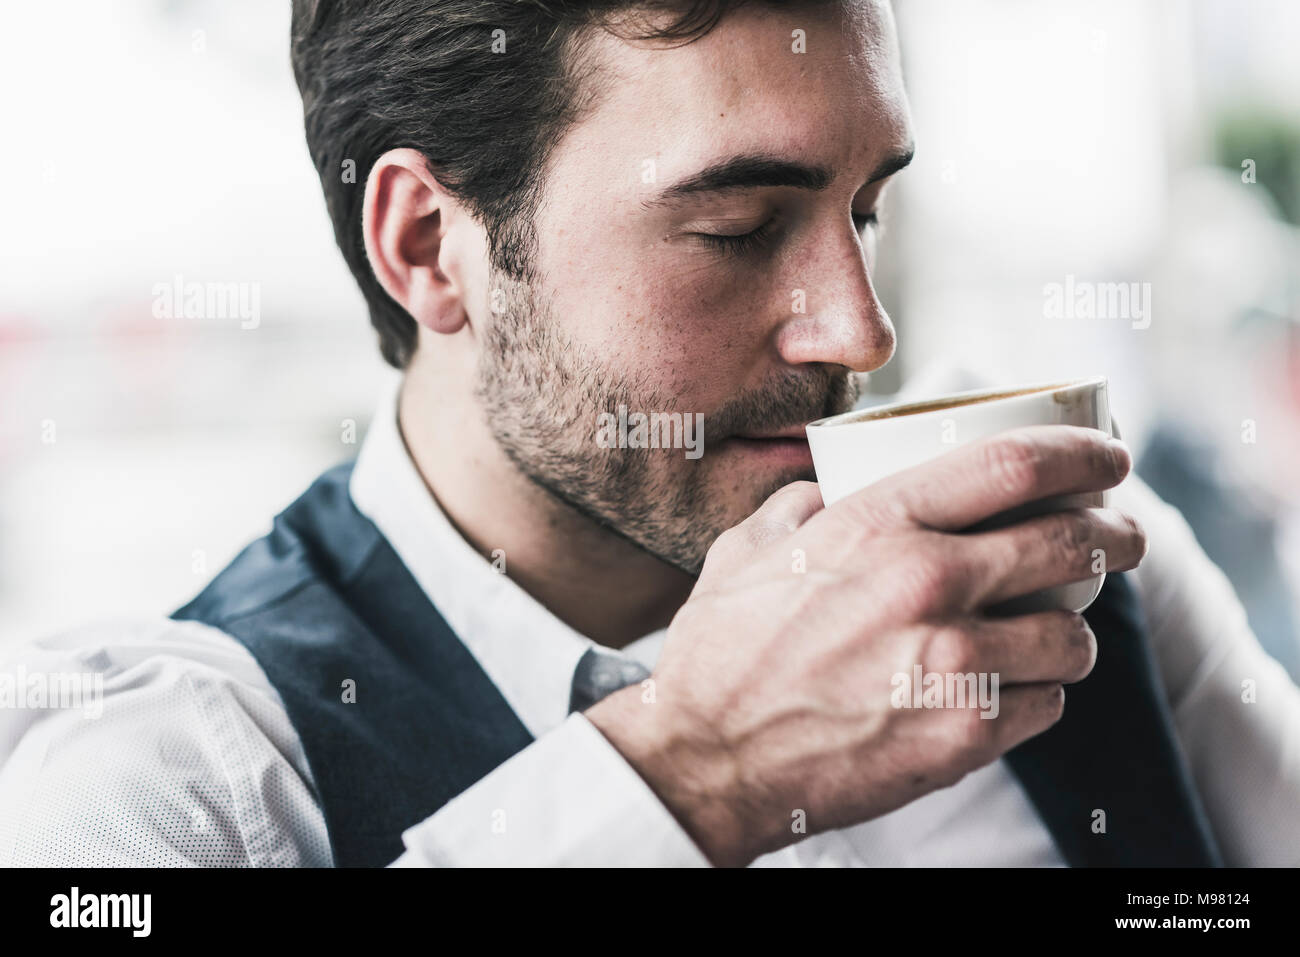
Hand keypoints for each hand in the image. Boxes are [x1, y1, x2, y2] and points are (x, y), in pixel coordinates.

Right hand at [586, 424, 1146, 865]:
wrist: (705, 759)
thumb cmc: (721, 652)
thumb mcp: (746, 549)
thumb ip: (800, 506)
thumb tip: (831, 488)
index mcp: (876, 525)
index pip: (1015, 464)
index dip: (1083, 454)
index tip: (1109, 459)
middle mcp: (925, 585)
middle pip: (1071, 543)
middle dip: (1117, 535)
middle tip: (1122, 538)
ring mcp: (952, 666)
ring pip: (1074, 637)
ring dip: (1071, 632)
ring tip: (1048, 635)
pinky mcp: (964, 738)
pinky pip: (1047, 707)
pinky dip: (1037, 696)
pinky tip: (1006, 691)